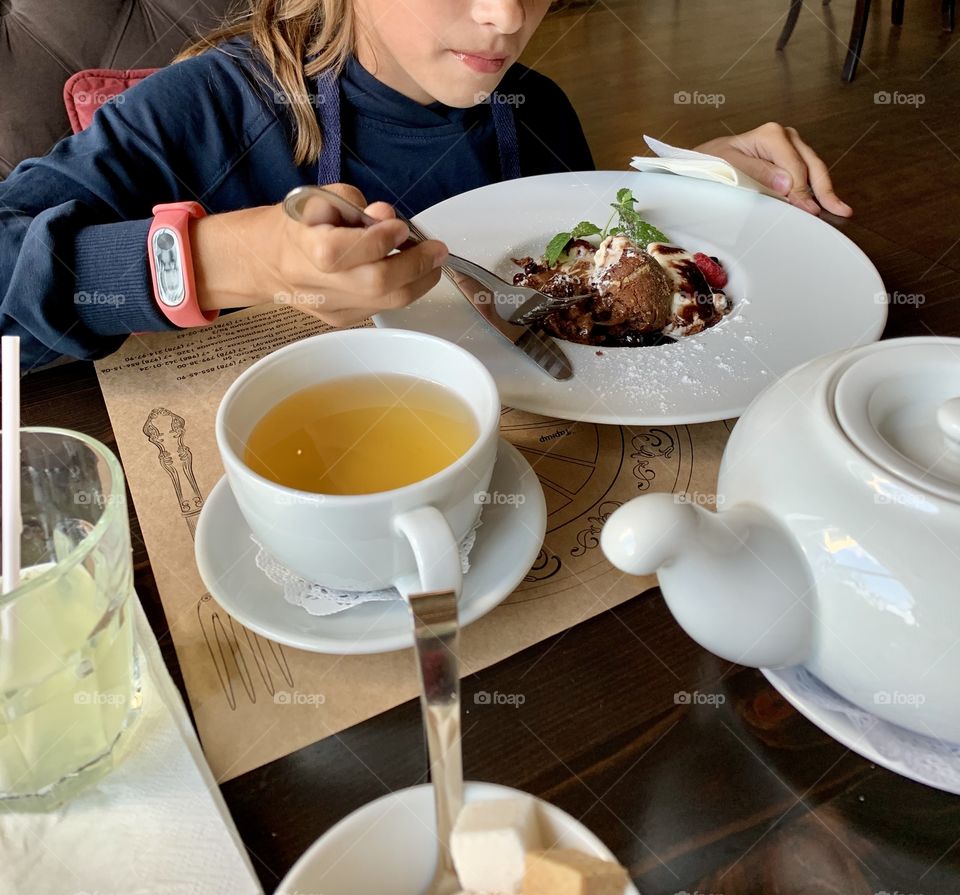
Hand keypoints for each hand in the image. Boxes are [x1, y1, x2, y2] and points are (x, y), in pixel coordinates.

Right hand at [194, 183, 446, 325]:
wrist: (265, 262)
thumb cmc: (296, 224)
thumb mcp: (318, 198)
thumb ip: (354, 203)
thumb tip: (384, 215)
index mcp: (306, 248)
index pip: (345, 251)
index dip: (380, 239)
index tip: (401, 227)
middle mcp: (319, 283)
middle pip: (377, 283)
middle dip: (416, 266)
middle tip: (437, 250)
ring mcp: (332, 306)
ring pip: (388, 302)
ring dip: (419, 280)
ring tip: (432, 261)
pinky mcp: (343, 319)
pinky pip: (382, 307)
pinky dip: (404, 289)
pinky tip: (411, 272)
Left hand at [694, 123, 852, 216]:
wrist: (706, 157)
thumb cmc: (714, 160)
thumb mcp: (730, 166)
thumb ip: (759, 173)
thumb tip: (787, 183)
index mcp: (772, 135)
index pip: (795, 168)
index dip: (802, 192)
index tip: (808, 210)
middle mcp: (785, 136)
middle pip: (811, 166)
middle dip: (825, 190)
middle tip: (840, 210)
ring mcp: (790, 145)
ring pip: (813, 169)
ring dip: (824, 190)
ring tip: (838, 208)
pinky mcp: (789, 156)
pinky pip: (806, 172)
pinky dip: (815, 188)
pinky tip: (823, 201)